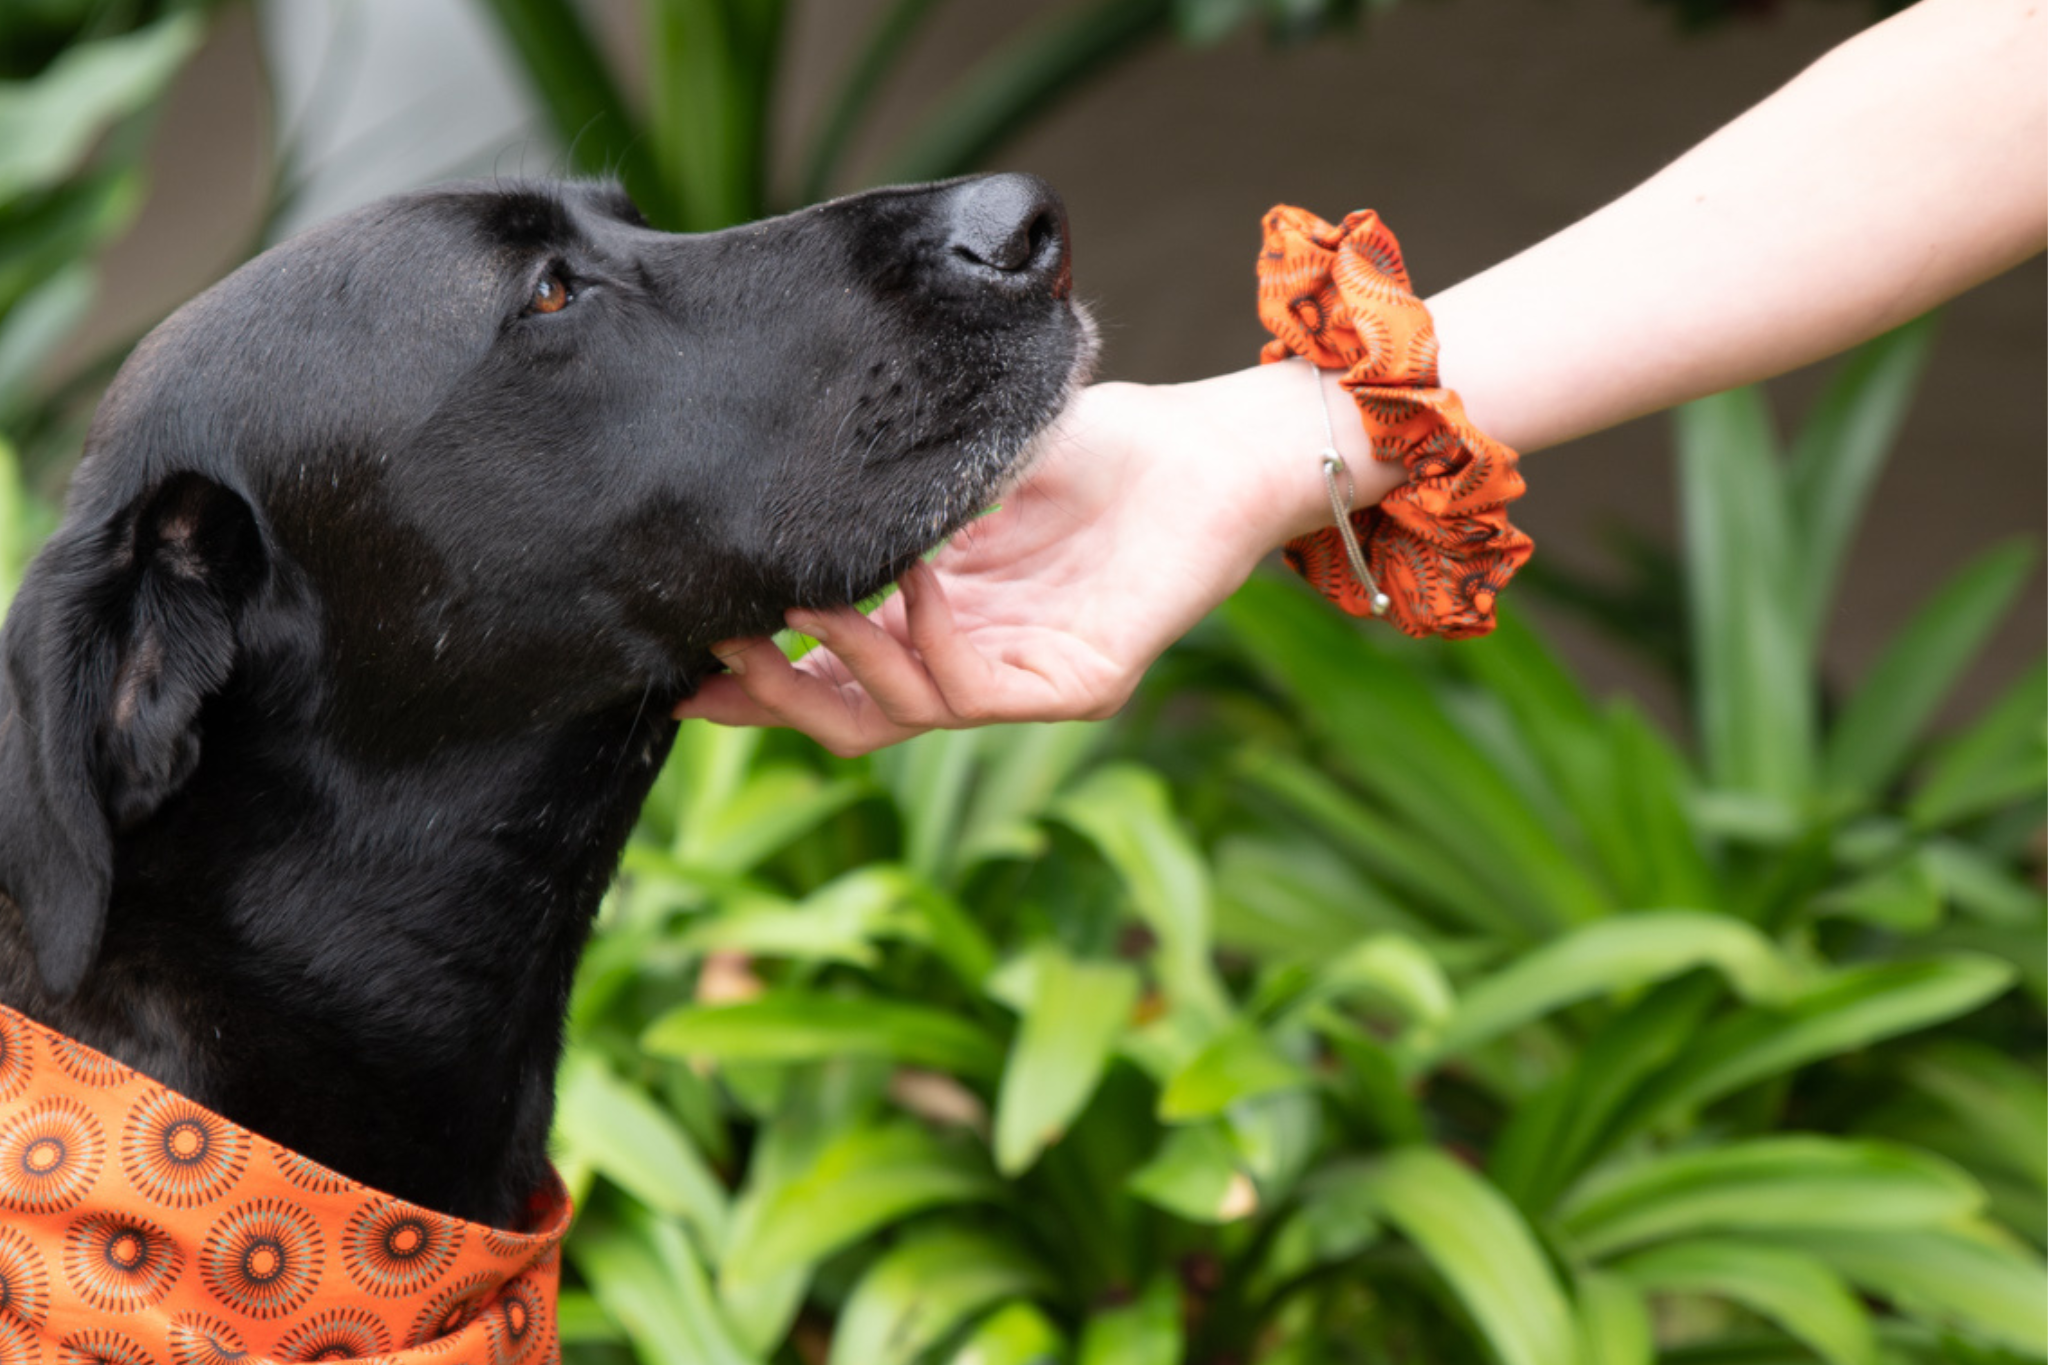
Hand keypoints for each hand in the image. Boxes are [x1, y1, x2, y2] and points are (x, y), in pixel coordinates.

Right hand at [673, 362, 1404, 754]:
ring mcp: (1023, 684)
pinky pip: (972, 687)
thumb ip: (887, 484)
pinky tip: (908, 577)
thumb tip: (773, 455)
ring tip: (794, 600)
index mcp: (938, 619)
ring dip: (833, 664)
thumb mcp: (964, 458)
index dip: (751, 677)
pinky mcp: (1078, 687)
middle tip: (705, 648)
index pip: (830, 671)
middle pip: (846, 721)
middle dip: (766, 695)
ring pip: (894, 719)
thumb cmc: (1101, 444)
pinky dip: (922, 637)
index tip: (673, 653)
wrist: (1217, 448)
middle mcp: (972, 663)